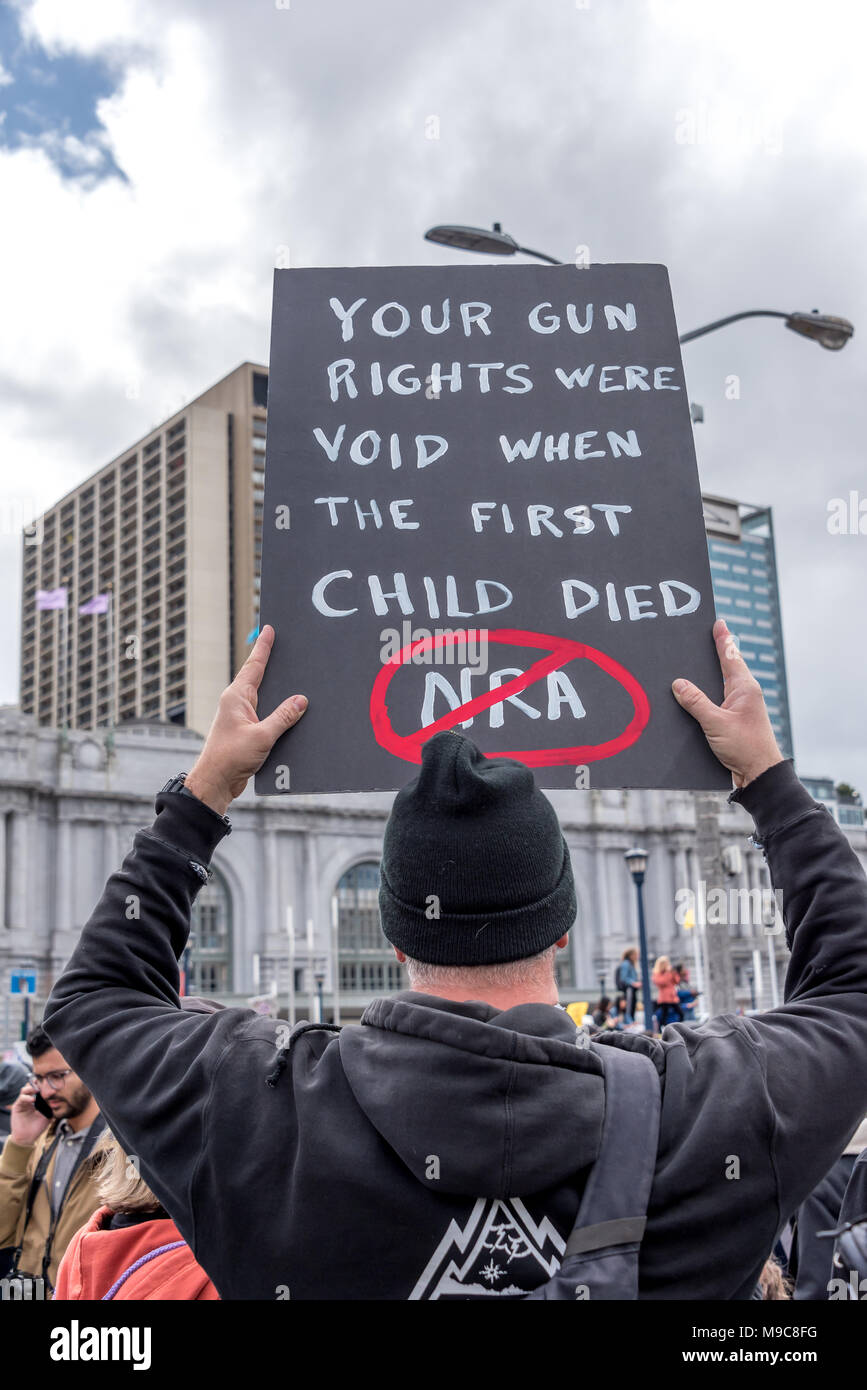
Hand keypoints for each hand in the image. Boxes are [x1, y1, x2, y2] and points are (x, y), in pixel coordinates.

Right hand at [10, 1084, 49, 1145]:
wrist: (27, 1138)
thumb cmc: (37, 1127)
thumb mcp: (48, 1116)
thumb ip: (51, 1108)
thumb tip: (57, 1100)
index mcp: (37, 1102)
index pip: (40, 1090)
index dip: (44, 1087)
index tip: (50, 1086)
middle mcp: (29, 1100)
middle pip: (32, 1087)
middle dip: (37, 1084)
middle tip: (43, 1085)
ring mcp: (23, 1102)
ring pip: (25, 1089)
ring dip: (31, 1088)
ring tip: (37, 1090)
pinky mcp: (17, 1106)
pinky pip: (21, 1098)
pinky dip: (27, 1097)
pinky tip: (32, 1100)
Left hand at [184, 625, 307, 814]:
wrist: (215, 782)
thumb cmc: (230, 758)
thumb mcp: (262, 736)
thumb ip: (283, 717)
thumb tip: (301, 700)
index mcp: (237, 697)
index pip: (254, 666)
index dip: (263, 647)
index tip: (269, 628)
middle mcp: (237, 703)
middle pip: (258, 676)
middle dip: (270, 660)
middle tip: (282, 642)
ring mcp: (241, 716)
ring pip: (263, 696)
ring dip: (276, 687)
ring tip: (290, 673)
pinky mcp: (246, 730)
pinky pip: (265, 713)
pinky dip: (276, 708)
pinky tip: (289, 710)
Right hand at [672, 619, 783, 788]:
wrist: (759, 774)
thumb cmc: (745, 748)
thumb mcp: (716, 723)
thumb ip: (696, 702)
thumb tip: (678, 684)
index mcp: (745, 688)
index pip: (731, 657)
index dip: (723, 639)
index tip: (718, 622)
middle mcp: (744, 694)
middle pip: (727, 667)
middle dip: (716, 651)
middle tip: (704, 634)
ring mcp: (740, 707)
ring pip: (721, 684)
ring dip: (708, 675)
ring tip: (694, 662)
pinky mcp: (734, 720)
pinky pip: (717, 701)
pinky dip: (706, 695)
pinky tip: (693, 697)